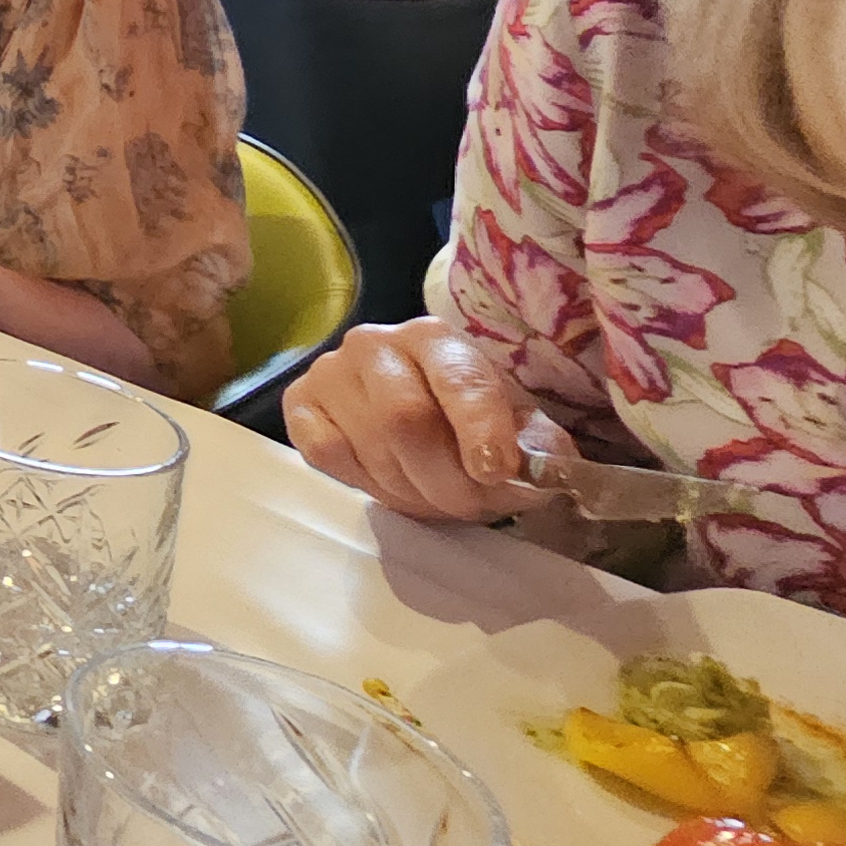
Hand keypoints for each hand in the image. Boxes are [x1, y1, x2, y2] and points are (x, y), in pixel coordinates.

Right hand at [282, 316, 568, 522]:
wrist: (404, 413)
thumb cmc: (465, 420)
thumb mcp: (513, 426)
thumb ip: (537, 446)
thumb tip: (546, 470)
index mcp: (436, 338)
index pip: (459, 379)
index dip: (480, 428)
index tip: (496, 472)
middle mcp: (376, 343)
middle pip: (406, 419)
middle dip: (446, 480)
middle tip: (470, 508)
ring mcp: (330, 371)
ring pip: (371, 446)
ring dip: (411, 493)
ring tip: (435, 500)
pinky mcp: (299, 404)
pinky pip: (327, 453)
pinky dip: (364, 481)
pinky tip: (388, 482)